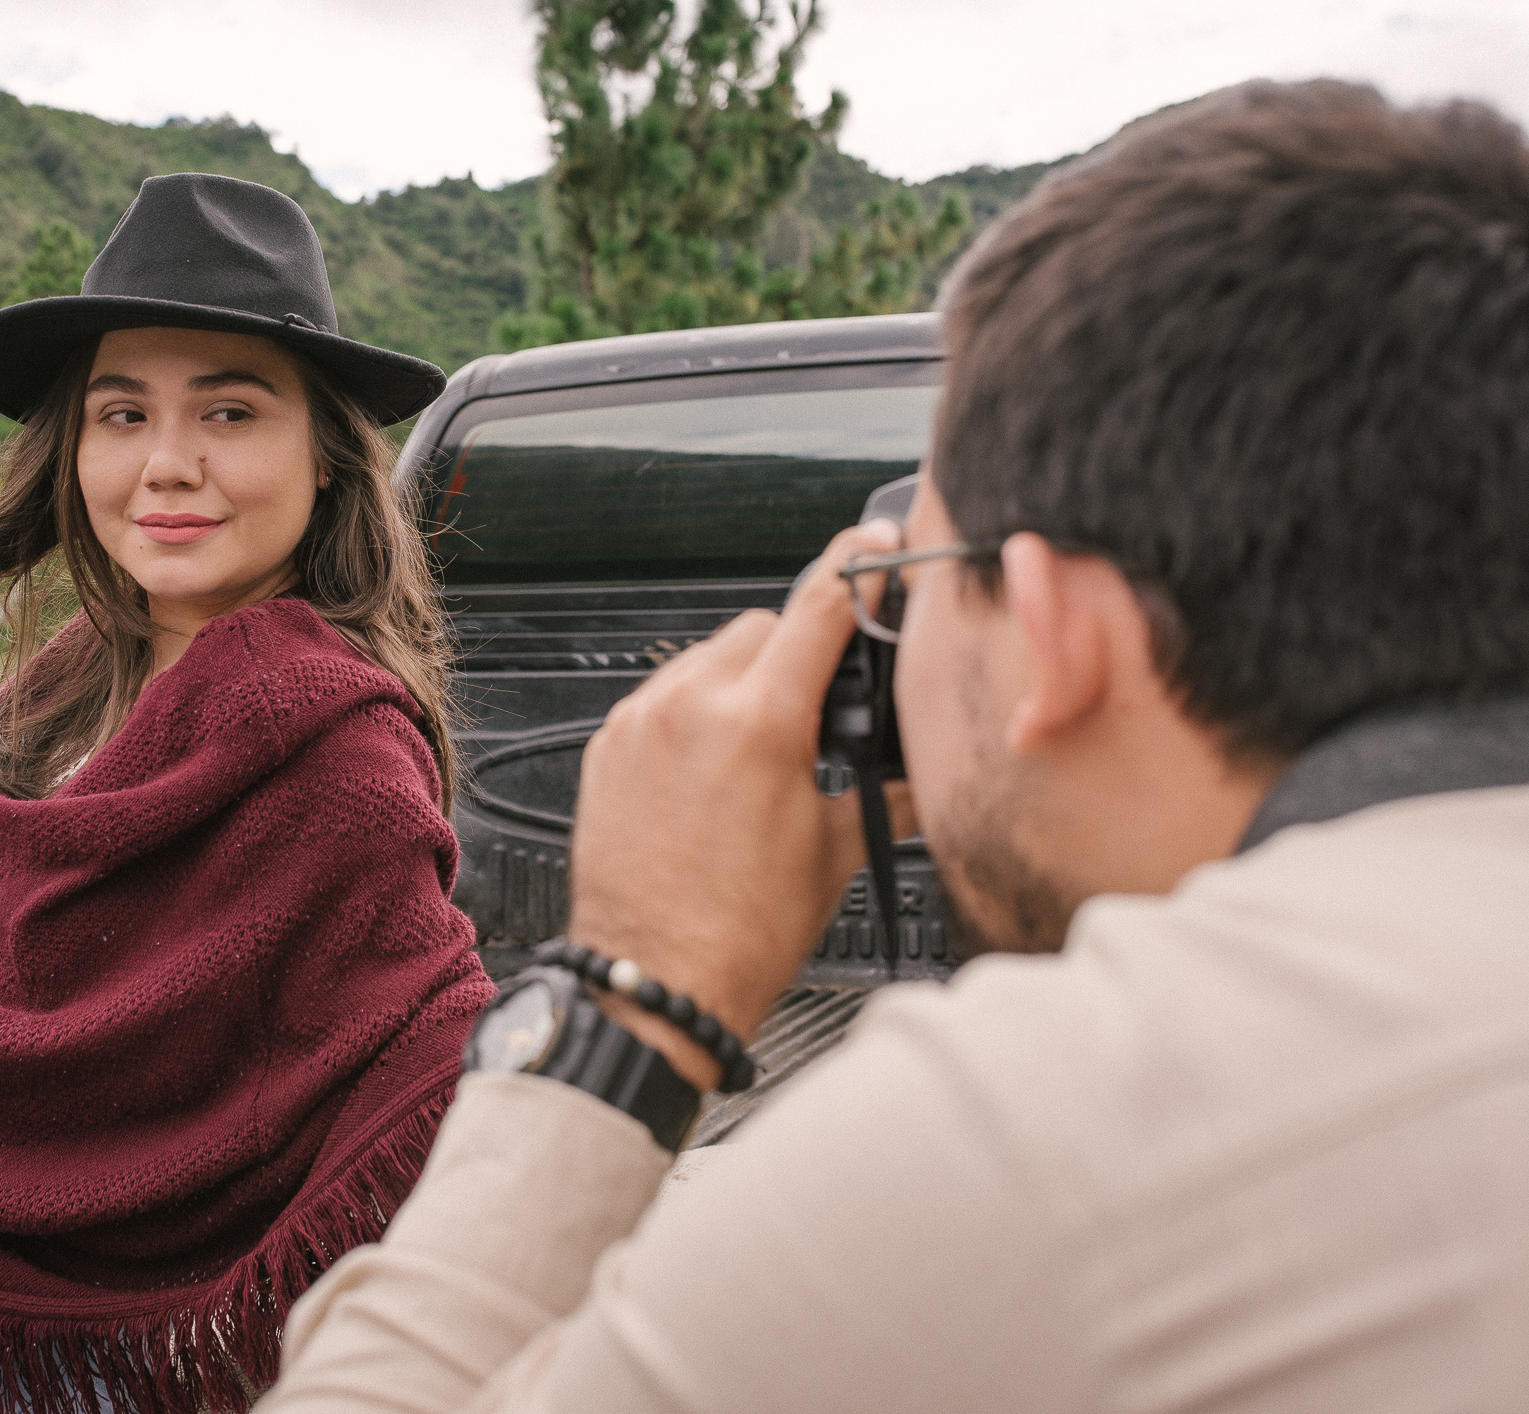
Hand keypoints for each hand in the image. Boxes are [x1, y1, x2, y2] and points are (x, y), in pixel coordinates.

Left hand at [567, 518, 898, 1084]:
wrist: (652, 982)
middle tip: (817, 711)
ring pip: (707, 659)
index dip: (857, 567)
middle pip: (761, 627)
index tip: (874, 547)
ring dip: (741, 683)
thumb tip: (921, 773)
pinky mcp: (607, 748)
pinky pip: (662, 699)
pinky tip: (712, 773)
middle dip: (795, 654)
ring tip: (761, 754)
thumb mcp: (835, 851)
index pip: (820, 606)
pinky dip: (693, 715)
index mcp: (760, 722)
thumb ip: (881, 790)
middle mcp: (691, 707)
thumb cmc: (738, 933)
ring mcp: (640, 724)